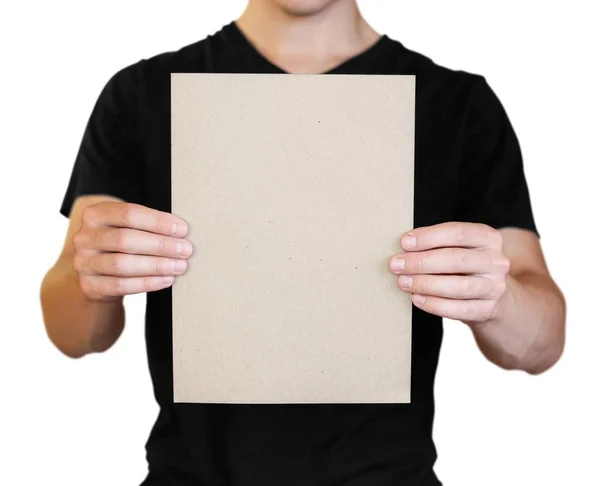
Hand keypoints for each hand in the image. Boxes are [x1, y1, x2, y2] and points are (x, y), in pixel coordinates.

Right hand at [72, 202, 192, 300]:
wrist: (100, 276)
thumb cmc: (122, 246)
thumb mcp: (128, 228)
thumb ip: (148, 226)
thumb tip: (181, 231)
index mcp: (95, 214)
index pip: (128, 214)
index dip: (158, 222)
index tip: (182, 230)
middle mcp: (84, 237)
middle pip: (125, 239)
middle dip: (160, 245)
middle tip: (185, 250)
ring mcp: (83, 263)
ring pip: (122, 264)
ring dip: (156, 265)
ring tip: (179, 266)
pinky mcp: (89, 286)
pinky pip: (120, 285)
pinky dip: (147, 283)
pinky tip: (166, 279)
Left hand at [388, 222, 509, 324]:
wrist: (490, 296)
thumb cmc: (463, 267)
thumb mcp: (457, 248)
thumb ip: (436, 245)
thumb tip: (404, 248)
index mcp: (488, 238)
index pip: (458, 232)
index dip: (429, 237)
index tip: (404, 242)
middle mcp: (496, 261)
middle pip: (456, 259)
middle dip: (421, 262)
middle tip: (396, 265)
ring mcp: (495, 287)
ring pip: (458, 286)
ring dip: (425, 284)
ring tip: (403, 282)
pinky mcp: (488, 309)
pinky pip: (459, 309)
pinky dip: (434, 304)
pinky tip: (416, 299)